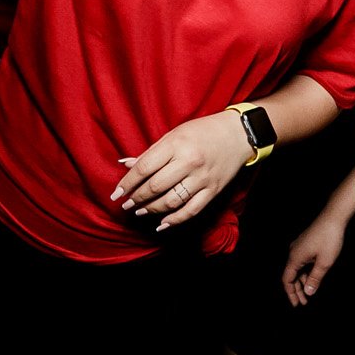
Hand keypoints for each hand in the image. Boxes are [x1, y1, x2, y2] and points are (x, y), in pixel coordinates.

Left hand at [111, 111, 249, 231]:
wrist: (237, 134)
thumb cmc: (202, 131)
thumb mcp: (174, 134)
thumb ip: (150, 152)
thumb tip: (125, 165)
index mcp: (176, 145)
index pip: (144, 168)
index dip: (127, 183)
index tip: (116, 193)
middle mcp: (189, 162)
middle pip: (155, 187)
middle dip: (137, 198)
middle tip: (126, 204)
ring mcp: (202, 178)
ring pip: (171, 201)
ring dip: (152, 209)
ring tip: (141, 211)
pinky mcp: (213, 190)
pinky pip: (191, 211)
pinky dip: (175, 220)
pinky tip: (162, 223)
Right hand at [283, 214, 346, 306]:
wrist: (333, 218)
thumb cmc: (329, 239)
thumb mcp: (324, 263)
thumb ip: (315, 279)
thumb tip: (308, 292)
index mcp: (295, 258)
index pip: (287, 280)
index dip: (291, 293)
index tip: (296, 304)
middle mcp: (293, 252)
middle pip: (291, 275)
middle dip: (296, 289)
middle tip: (303, 302)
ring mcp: (299, 247)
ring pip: (297, 269)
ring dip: (302, 281)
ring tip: (309, 292)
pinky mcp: (305, 244)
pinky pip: (301, 262)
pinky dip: (305, 272)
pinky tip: (312, 278)